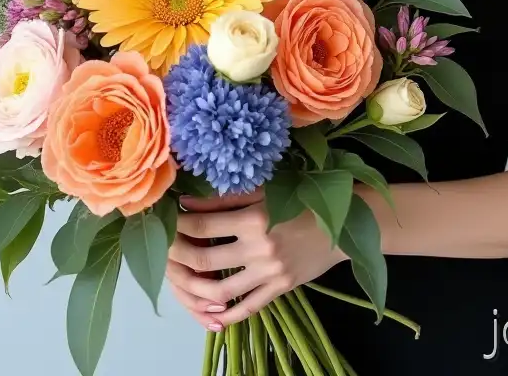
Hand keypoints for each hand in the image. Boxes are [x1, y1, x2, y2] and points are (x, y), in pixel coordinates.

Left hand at [166, 190, 347, 330]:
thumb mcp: (266, 193)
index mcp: (255, 218)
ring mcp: (270, 272)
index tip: (166, 222)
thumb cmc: (301, 201)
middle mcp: (260, 247)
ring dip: (195, 291)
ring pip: (220, 291)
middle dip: (178, 258)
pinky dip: (225, 315)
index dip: (178, 226)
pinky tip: (211, 315)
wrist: (341, 226)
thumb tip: (187, 203)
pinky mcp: (280, 288)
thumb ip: (227, 199)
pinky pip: (246, 308)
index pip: (202, 225)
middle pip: (204, 260)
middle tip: (166, 253)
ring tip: (184, 283)